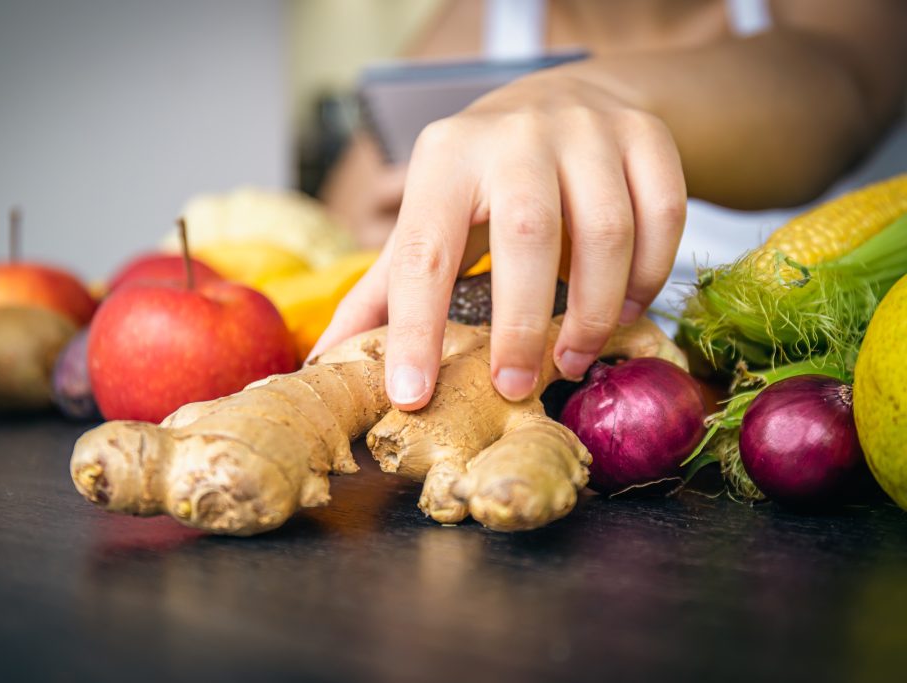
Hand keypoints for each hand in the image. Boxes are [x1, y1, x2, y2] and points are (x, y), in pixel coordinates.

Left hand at [312, 69, 686, 409]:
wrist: (560, 99)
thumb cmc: (481, 181)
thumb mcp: (428, 220)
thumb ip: (385, 290)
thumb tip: (326, 361)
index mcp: (445, 159)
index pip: (424, 252)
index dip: (415, 329)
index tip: (412, 395)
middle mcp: (515, 136)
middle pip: (528, 236)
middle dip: (523, 324)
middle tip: (515, 385)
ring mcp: (587, 129)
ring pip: (607, 231)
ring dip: (595, 311)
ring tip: (573, 357)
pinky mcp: (646, 133)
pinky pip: (663, 216)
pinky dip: (648, 276)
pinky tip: (624, 309)